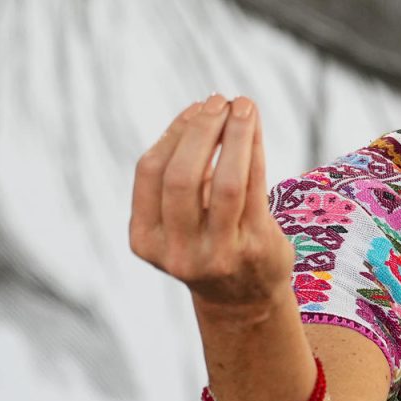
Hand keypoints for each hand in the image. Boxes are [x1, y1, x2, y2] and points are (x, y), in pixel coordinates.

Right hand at [128, 94, 294, 323]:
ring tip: (244, 106)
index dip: (173, 134)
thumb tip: (201, 112)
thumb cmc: (209, 243)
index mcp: (145, 239)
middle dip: (201, 131)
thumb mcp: (178, 220)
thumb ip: (181, 177)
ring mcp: (217, 253)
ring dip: (235, 136)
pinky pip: (256, 190)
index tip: (195, 108)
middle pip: (182, 177)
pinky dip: (254, 153)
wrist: (243, 301)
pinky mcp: (254, 249)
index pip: (151, 173)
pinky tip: (256, 132)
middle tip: (219, 100)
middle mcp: (176, 250)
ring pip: (225, 182)